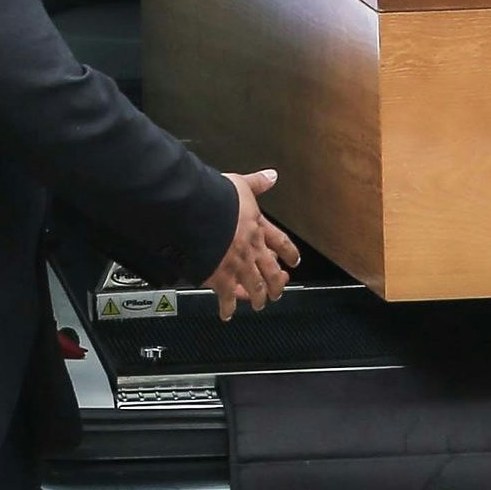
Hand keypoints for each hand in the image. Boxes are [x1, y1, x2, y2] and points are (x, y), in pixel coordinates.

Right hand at [207, 169, 297, 318]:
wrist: (196, 213)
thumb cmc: (216, 198)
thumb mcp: (240, 185)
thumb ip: (257, 183)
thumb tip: (271, 176)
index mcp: (257, 227)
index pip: (280, 242)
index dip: (289, 252)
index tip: (295, 260)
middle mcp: (251, 248)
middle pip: (270, 270)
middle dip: (276, 282)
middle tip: (279, 290)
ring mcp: (237, 264)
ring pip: (254, 285)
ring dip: (258, 296)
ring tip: (260, 304)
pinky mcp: (220, 276)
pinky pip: (227, 296)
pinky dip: (227, 306)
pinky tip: (227, 314)